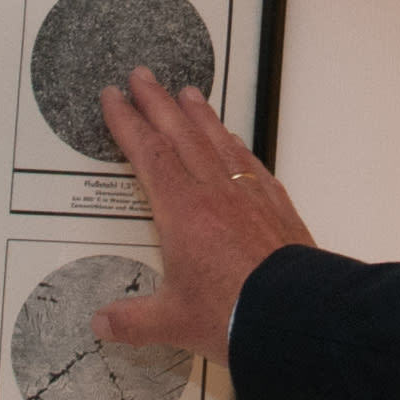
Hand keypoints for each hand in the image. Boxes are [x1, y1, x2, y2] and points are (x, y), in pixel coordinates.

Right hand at [91, 67, 313, 362]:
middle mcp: (214, 193)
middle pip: (181, 134)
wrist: (295, 315)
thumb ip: (133, 320)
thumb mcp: (172, 321)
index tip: (114, 99)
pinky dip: (236, 145)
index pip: (148, 154)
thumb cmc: (234, 314)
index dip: (127, 123)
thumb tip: (103, 323)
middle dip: (158, 102)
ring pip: (218, 141)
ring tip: (188, 93)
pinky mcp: (276, 206)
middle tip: (143, 76)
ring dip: (199, 114)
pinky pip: (251, 163)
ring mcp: (249, 196)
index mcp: (182, 211)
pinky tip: (234, 140)